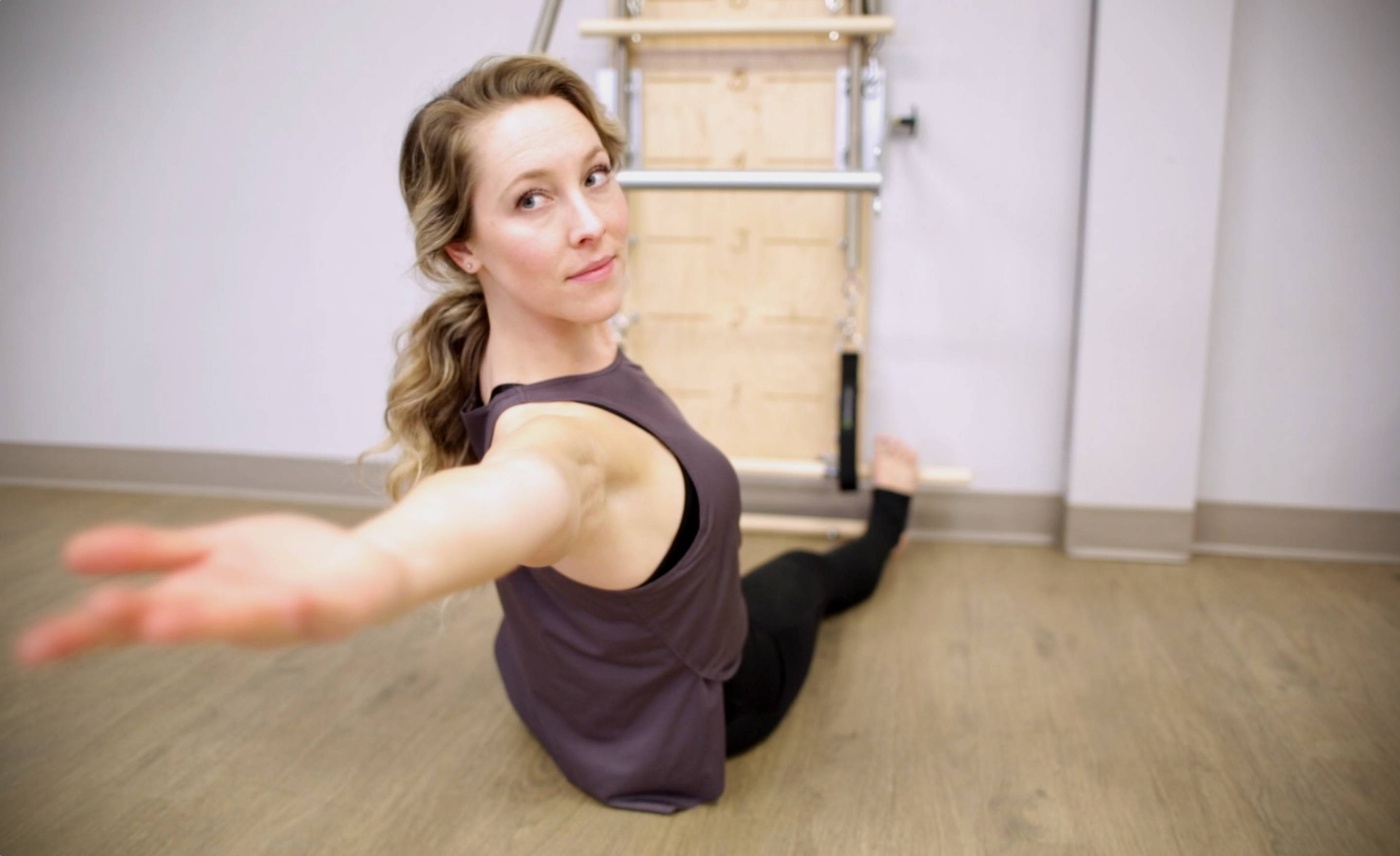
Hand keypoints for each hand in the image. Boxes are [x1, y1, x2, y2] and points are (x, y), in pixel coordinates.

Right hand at [15, 513, 405, 666]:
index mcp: (206, 602)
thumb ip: (150, 555)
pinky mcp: (338, 608)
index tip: (38, 647)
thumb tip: (74, 553)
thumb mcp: (210, 554)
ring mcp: (291, 614)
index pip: (139, 621)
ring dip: (210, 619)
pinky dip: (302, 610)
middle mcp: (242, 615)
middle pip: (189, 619)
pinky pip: (321, 611)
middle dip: (145, 617)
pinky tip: (289, 603)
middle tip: (100, 615)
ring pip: (247, 619)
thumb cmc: (287, 568)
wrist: (367, 569)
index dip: (87, 634)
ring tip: (167, 617)